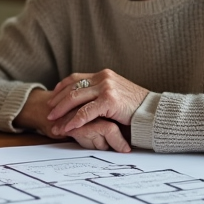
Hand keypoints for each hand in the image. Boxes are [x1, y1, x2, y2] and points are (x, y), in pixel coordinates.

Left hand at [20, 70, 148, 152]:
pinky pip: (86, 111)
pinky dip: (75, 120)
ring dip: (61, 111)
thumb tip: (85, 101)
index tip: (52, 98)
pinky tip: (69, 128)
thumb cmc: (137, 108)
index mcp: (104, 75)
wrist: (154, 112)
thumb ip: (101, 94)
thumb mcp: (117, 95)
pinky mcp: (109, 100)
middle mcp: (103, 77)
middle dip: (57, 101)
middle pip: (72, 87)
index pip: (76, 78)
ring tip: (53, 121)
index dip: (61, 88)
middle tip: (48, 112)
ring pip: (75, 98)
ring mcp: (106, 87)